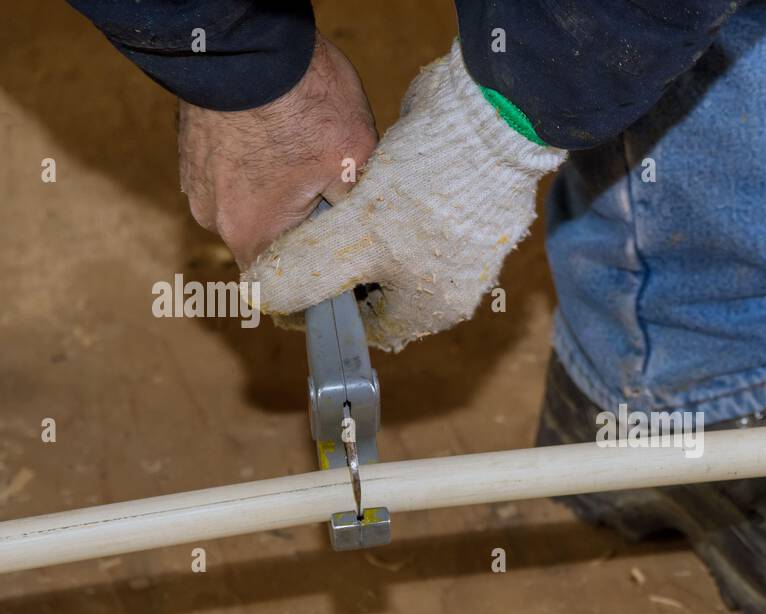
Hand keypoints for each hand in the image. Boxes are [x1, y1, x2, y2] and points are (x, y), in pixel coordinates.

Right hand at [179, 32, 377, 268]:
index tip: (339, 271)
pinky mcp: (192, 149)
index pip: (283, 286)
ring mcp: (198, 181)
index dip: (314, 283)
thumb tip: (365, 238)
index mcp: (252, 233)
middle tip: (333, 198)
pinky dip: (256, 167)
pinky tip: (281, 140)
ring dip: (278, 194)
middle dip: (302, 229)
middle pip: (268, 243)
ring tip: (307, 160)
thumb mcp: (354, 161)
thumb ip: (357, 213)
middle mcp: (214, 216)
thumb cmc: (303, 100)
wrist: (246, 39)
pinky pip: (231, 174)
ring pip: (249, 206)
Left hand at [245, 40, 566, 352]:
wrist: (491, 122)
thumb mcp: (352, 240)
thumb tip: (261, 297)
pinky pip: (412, 217)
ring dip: (358, 230)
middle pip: (376, 287)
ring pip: (391, 249)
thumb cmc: (427, 192)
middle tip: (303, 229)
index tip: (283, 274)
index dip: (318, 305)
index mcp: (430, 310)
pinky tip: (367, 177)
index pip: (363, 327)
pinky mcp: (463, 207)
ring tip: (330, 198)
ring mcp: (461, 246)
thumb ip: (304, 272)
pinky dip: (385, 203)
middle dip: (338, 263)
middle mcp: (450, 286)